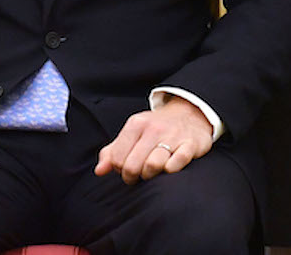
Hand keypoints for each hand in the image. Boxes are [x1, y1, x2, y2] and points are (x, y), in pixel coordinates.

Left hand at [94, 95, 213, 183]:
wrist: (191, 113)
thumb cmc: (156, 129)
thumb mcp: (133, 133)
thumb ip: (113, 151)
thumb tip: (99, 171)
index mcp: (136, 124)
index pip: (116, 159)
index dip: (119, 170)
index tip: (127, 168)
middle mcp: (154, 128)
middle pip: (132, 166)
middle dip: (132, 176)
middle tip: (138, 174)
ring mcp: (173, 136)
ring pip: (152, 165)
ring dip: (150, 175)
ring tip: (152, 171)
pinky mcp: (191, 144)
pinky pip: (177, 162)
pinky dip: (171, 169)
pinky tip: (169, 167)